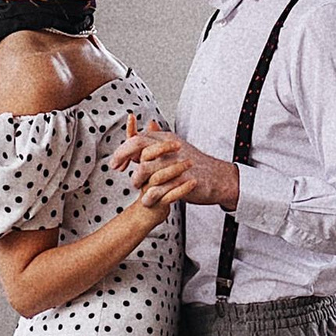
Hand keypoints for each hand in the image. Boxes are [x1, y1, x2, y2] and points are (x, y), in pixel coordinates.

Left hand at [112, 123, 239, 210]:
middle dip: (122, 156)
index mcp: (165, 139)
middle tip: (118, 169)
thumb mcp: (173, 148)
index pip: (137, 137)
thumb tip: (135, 135)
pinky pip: (159, 188)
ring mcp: (176, 163)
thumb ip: (153, 144)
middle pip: (138, 145)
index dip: (123, 149)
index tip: (117, 163)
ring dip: (137, 180)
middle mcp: (169, 148)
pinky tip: (148, 200)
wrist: (218, 178)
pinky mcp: (182, 180)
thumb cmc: (194, 165)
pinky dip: (150, 196)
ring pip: (145, 168)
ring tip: (139, 187)